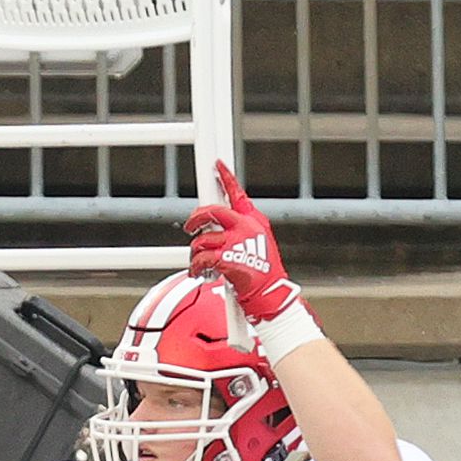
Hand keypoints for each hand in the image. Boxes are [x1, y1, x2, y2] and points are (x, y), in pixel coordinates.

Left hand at [184, 161, 300, 332]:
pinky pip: (201, 257)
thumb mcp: (259, 243)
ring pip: (202, 239)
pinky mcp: (227, 258)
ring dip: (196, 252)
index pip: (238, 194)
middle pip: (213, 211)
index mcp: (254, 221)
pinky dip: (196, 266)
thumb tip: (216, 225)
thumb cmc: (262, 273)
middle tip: (191, 226)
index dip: (226, 178)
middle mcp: (246, 227)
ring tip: (199, 261)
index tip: (217, 166)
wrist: (269, 294)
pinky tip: (199, 271)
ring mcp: (237, 242)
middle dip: (196, 218)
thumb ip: (241, 229)